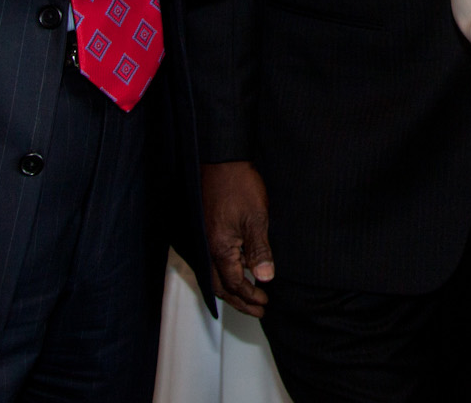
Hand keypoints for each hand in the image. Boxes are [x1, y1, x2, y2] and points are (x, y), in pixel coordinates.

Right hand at [201, 160, 274, 315]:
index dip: (249, 296)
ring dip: (232, 288)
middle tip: (258, 309)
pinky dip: (227, 271)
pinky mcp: (206, 231)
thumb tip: (265, 279)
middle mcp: (208, 248)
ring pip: (215, 274)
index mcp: (219, 249)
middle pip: (220, 286)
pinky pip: (214, 260)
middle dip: (239, 300)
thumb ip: (260, 251)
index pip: (233, 284)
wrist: (222, 161)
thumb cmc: (239, 186)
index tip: (265, 303)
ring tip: (251, 294)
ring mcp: (205, 240)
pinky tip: (240, 269)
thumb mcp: (257, 219)